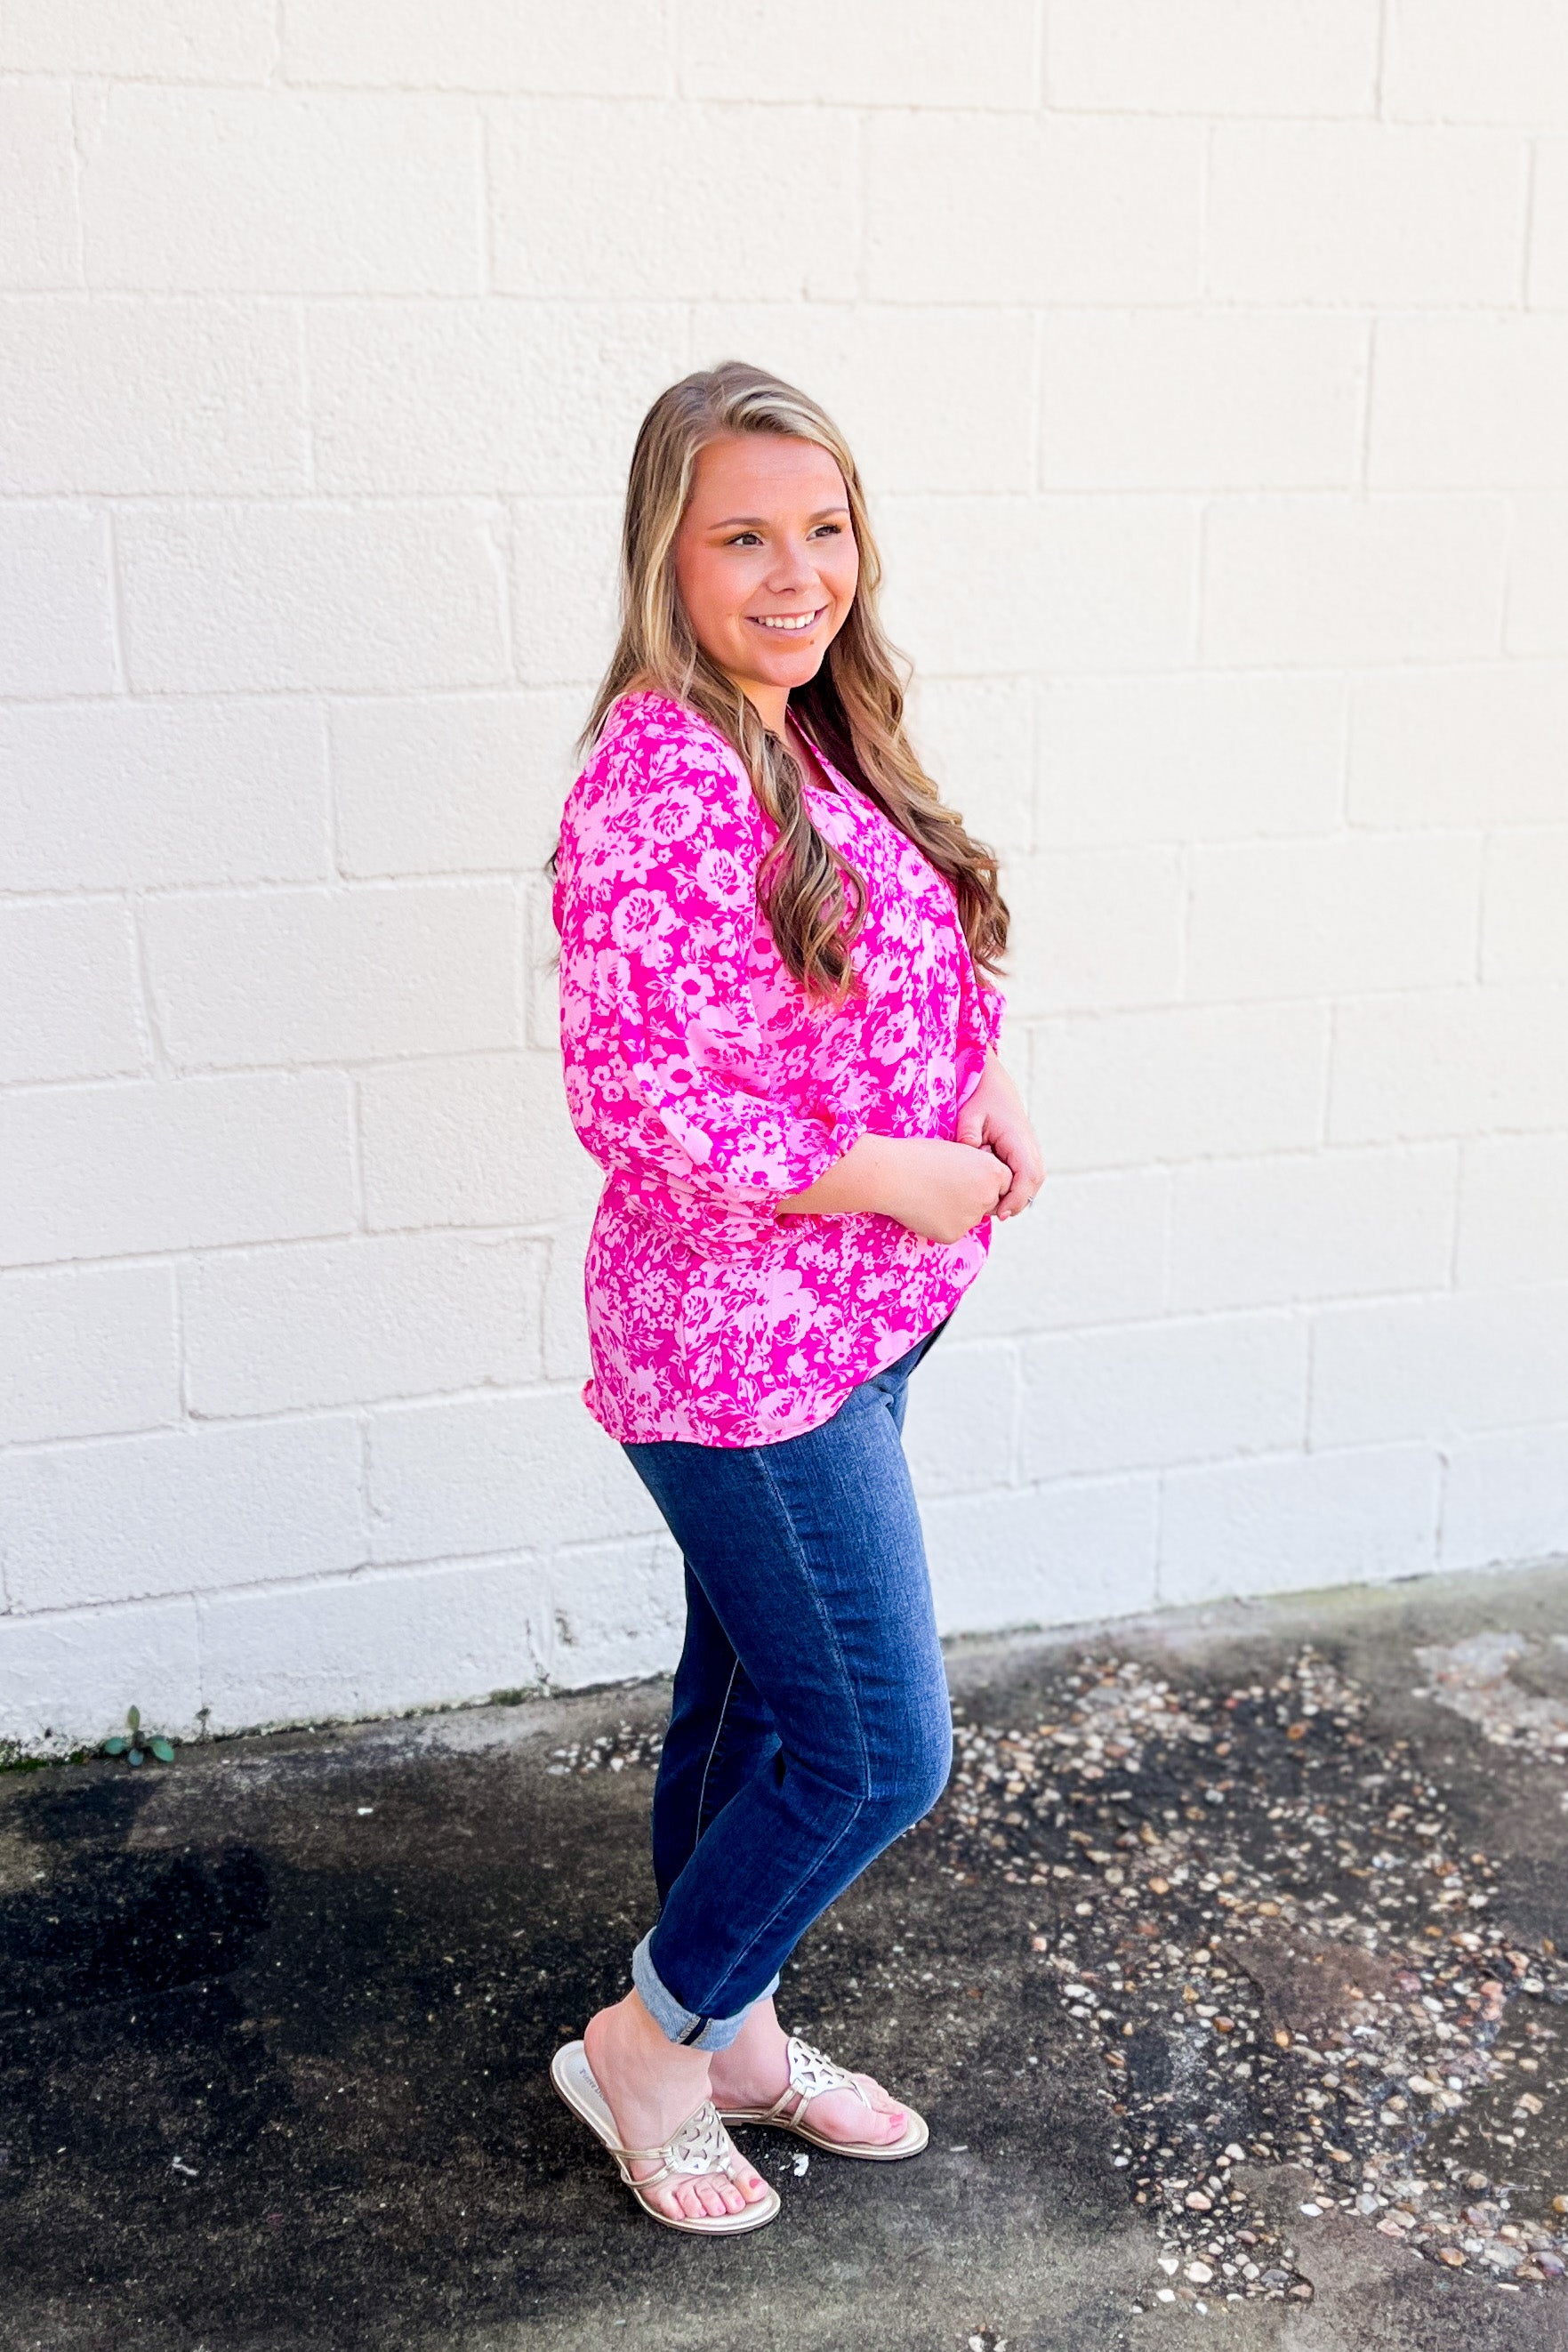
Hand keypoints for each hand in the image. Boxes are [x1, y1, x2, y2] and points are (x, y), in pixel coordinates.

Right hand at [778, 1132, 1007, 1241]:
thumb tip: (982, 1190)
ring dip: (955, 1211)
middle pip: (988, 1203)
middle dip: (973, 1198)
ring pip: (968, 1218)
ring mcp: (970, 1218)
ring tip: (929, 1195)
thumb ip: (975, 1171)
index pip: (1003, 1182)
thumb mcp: (957, 1154)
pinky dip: (938, 1224)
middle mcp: (987, 1196)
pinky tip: (922, 1208)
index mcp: (992, 1172)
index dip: (985, 1180)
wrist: (891, 1174)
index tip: (967, 1176)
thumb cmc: (919, 1156)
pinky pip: (951, 1231)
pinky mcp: (953, 1234)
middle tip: (945, 1187)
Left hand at [955, 1050, 1043, 1218]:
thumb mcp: (970, 1114)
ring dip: (1015, 1198)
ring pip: (1031, 1184)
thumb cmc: (981, 1100)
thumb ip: (969, 1134)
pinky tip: (992, 1193)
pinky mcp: (1024, 1155)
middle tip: (991, 1214)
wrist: (994, 1087)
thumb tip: (971, 1153)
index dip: (1016, 1199)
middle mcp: (1030, 1148)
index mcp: (1019, 1140)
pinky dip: (1013, 1189)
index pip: (1028, 1176)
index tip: (999, 1214)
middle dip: (1015, 1203)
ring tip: (991, 1206)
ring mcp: (1030, 1152)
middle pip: (1033, 1185)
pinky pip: (1025, 1179)